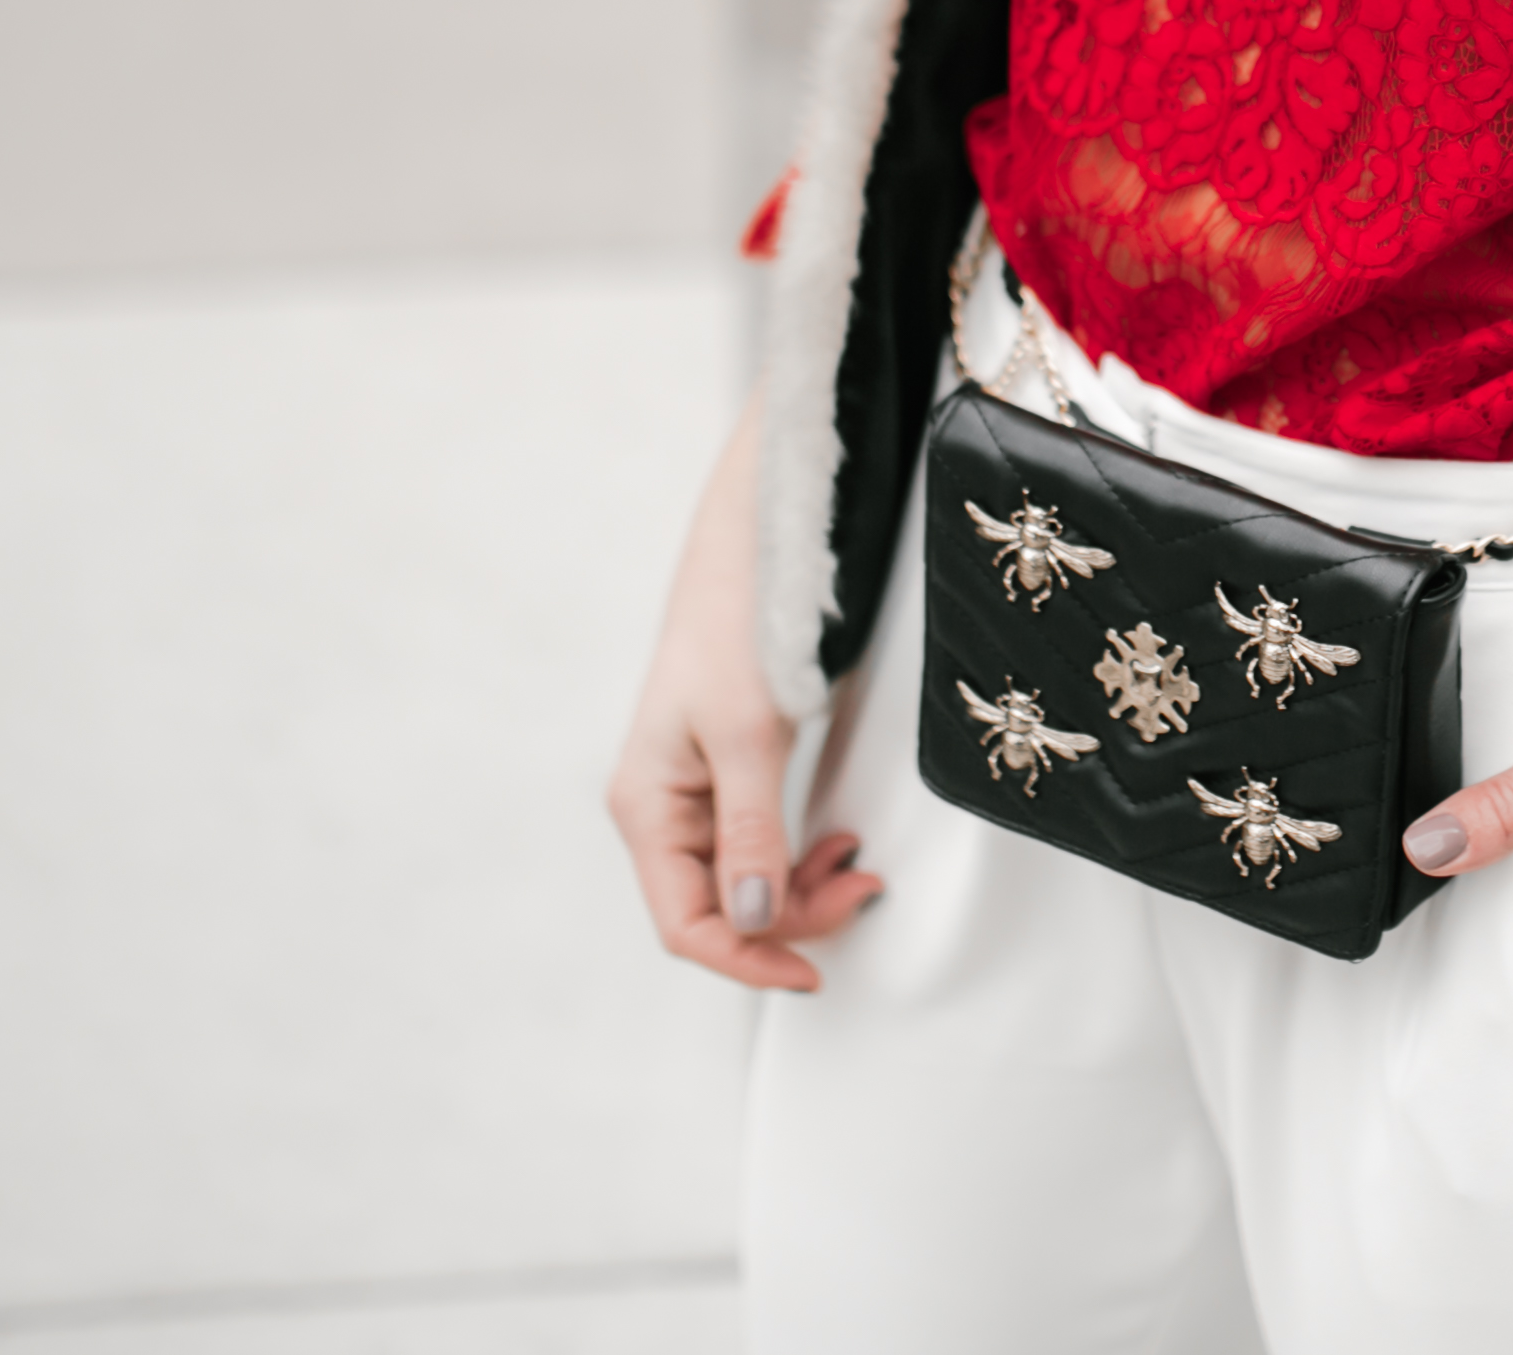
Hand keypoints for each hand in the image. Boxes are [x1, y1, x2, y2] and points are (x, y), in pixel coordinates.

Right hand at [607, 391, 882, 990]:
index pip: (685, 924)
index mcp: (646, 805)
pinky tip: (837, 842)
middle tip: (866, 890)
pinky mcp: (728, 769)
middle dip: (793, 918)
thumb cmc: (738, 620)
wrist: (757, 539)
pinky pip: (758, 842)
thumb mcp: (748, 731)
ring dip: (803, 889)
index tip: (815, 973)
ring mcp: (693, 790)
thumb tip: (752, 920)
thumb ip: (750, 832)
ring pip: (744, 880)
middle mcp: (662, 806)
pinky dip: (800, 855)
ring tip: (861, 866)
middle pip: (719, 909)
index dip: (748, 961)